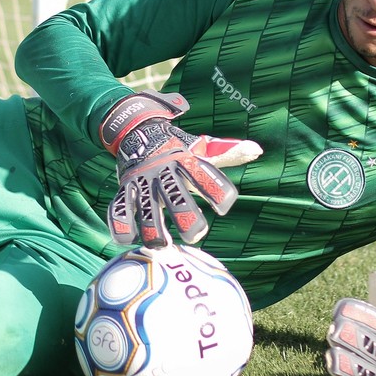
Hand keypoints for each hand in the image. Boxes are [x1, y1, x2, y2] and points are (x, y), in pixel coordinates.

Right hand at [99, 91, 262, 246]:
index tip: (224, 207)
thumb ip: (227, 152)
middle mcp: (164, 172)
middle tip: (195, 235)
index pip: (204, 175)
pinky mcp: (125, 189)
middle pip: (177, 197)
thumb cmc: (177, 146)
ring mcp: (143, 181)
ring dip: (154, 231)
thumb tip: (257, 150)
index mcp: (186, 161)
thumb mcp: (200, 147)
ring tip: (162, 245)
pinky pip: (119, 209)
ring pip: (147, 209)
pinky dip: (121, 226)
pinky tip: (128, 241)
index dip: (216, 192)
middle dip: (186, 218)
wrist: (136, 129)